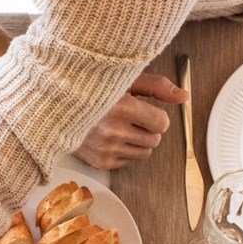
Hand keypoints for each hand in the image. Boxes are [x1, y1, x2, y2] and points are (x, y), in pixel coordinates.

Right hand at [73, 72, 187, 169]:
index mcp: (121, 109)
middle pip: (155, 140)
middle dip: (148, 129)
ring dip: (139, 141)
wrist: (58, 110)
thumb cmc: (93, 92)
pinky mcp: (100, 162)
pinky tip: (112, 138)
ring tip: (122, 127)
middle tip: (131, 118)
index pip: (162, 124)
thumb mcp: (124, 81)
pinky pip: (129, 162)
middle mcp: (113, 132)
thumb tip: (184, 96)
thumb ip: (156, 87)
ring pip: (145, 153)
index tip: (145, 111)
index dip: (156, 117)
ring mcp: (106, 150)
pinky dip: (125, 151)